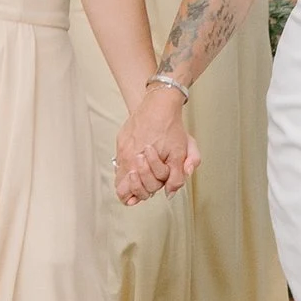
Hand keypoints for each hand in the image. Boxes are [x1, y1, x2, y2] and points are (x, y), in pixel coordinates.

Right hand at [117, 87, 196, 201]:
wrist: (160, 104)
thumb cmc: (171, 128)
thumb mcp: (181, 154)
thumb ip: (176, 178)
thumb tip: (169, 193)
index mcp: (138, 164)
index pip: (124, 192)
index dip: (135, 196)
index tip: (144, 193)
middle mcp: (126, 158)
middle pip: (120, 185)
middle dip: (136, 187)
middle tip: (148, 181)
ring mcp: (122, 148)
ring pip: (120, 172)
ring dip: (131, 175)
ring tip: (144, 169)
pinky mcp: (121, 139)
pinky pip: (121, 157)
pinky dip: (130, 161)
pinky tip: (141, 156)